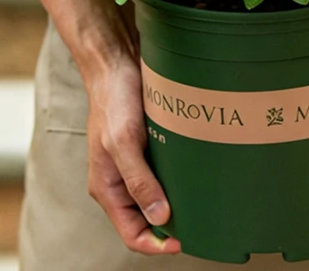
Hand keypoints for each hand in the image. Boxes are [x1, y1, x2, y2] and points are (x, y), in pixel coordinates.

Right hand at [85, 55, 180, 254]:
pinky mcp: (146, 149)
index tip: (183, 241)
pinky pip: (163, 174)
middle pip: (146, 220)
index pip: (131, 233)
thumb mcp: (124, 142)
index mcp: (107, 188)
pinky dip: (178, 180)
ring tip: (201, 202)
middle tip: (200, 222)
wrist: (116, 64)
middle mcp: (120, 181)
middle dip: (170, 227)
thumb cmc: (114, 101)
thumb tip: (160, 218)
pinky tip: (196, 175)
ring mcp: (133, 165)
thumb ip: (139, 181)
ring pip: (156, 198)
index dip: (156, 244)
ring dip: (176, 203)